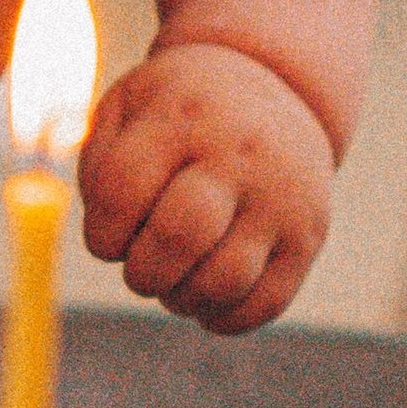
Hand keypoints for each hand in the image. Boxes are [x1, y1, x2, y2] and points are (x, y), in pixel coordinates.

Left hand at [77, 43, 333, 333]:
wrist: (279, 89)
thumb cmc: (179, 113)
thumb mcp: (128, 107)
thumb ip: (97, 168)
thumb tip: (101, 242)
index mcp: (181, 118)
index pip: (122, 193)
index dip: (101, 235)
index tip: (108, 238)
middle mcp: (239, 154)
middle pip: (179, 237)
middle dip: (142, 273)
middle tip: (140, 267)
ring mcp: (282, 197)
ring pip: (224, 281)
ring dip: (181, 299)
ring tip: (173, 279)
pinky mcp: (309, 237)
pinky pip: (265, 304)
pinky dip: (222, 318)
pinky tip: (204, 298)